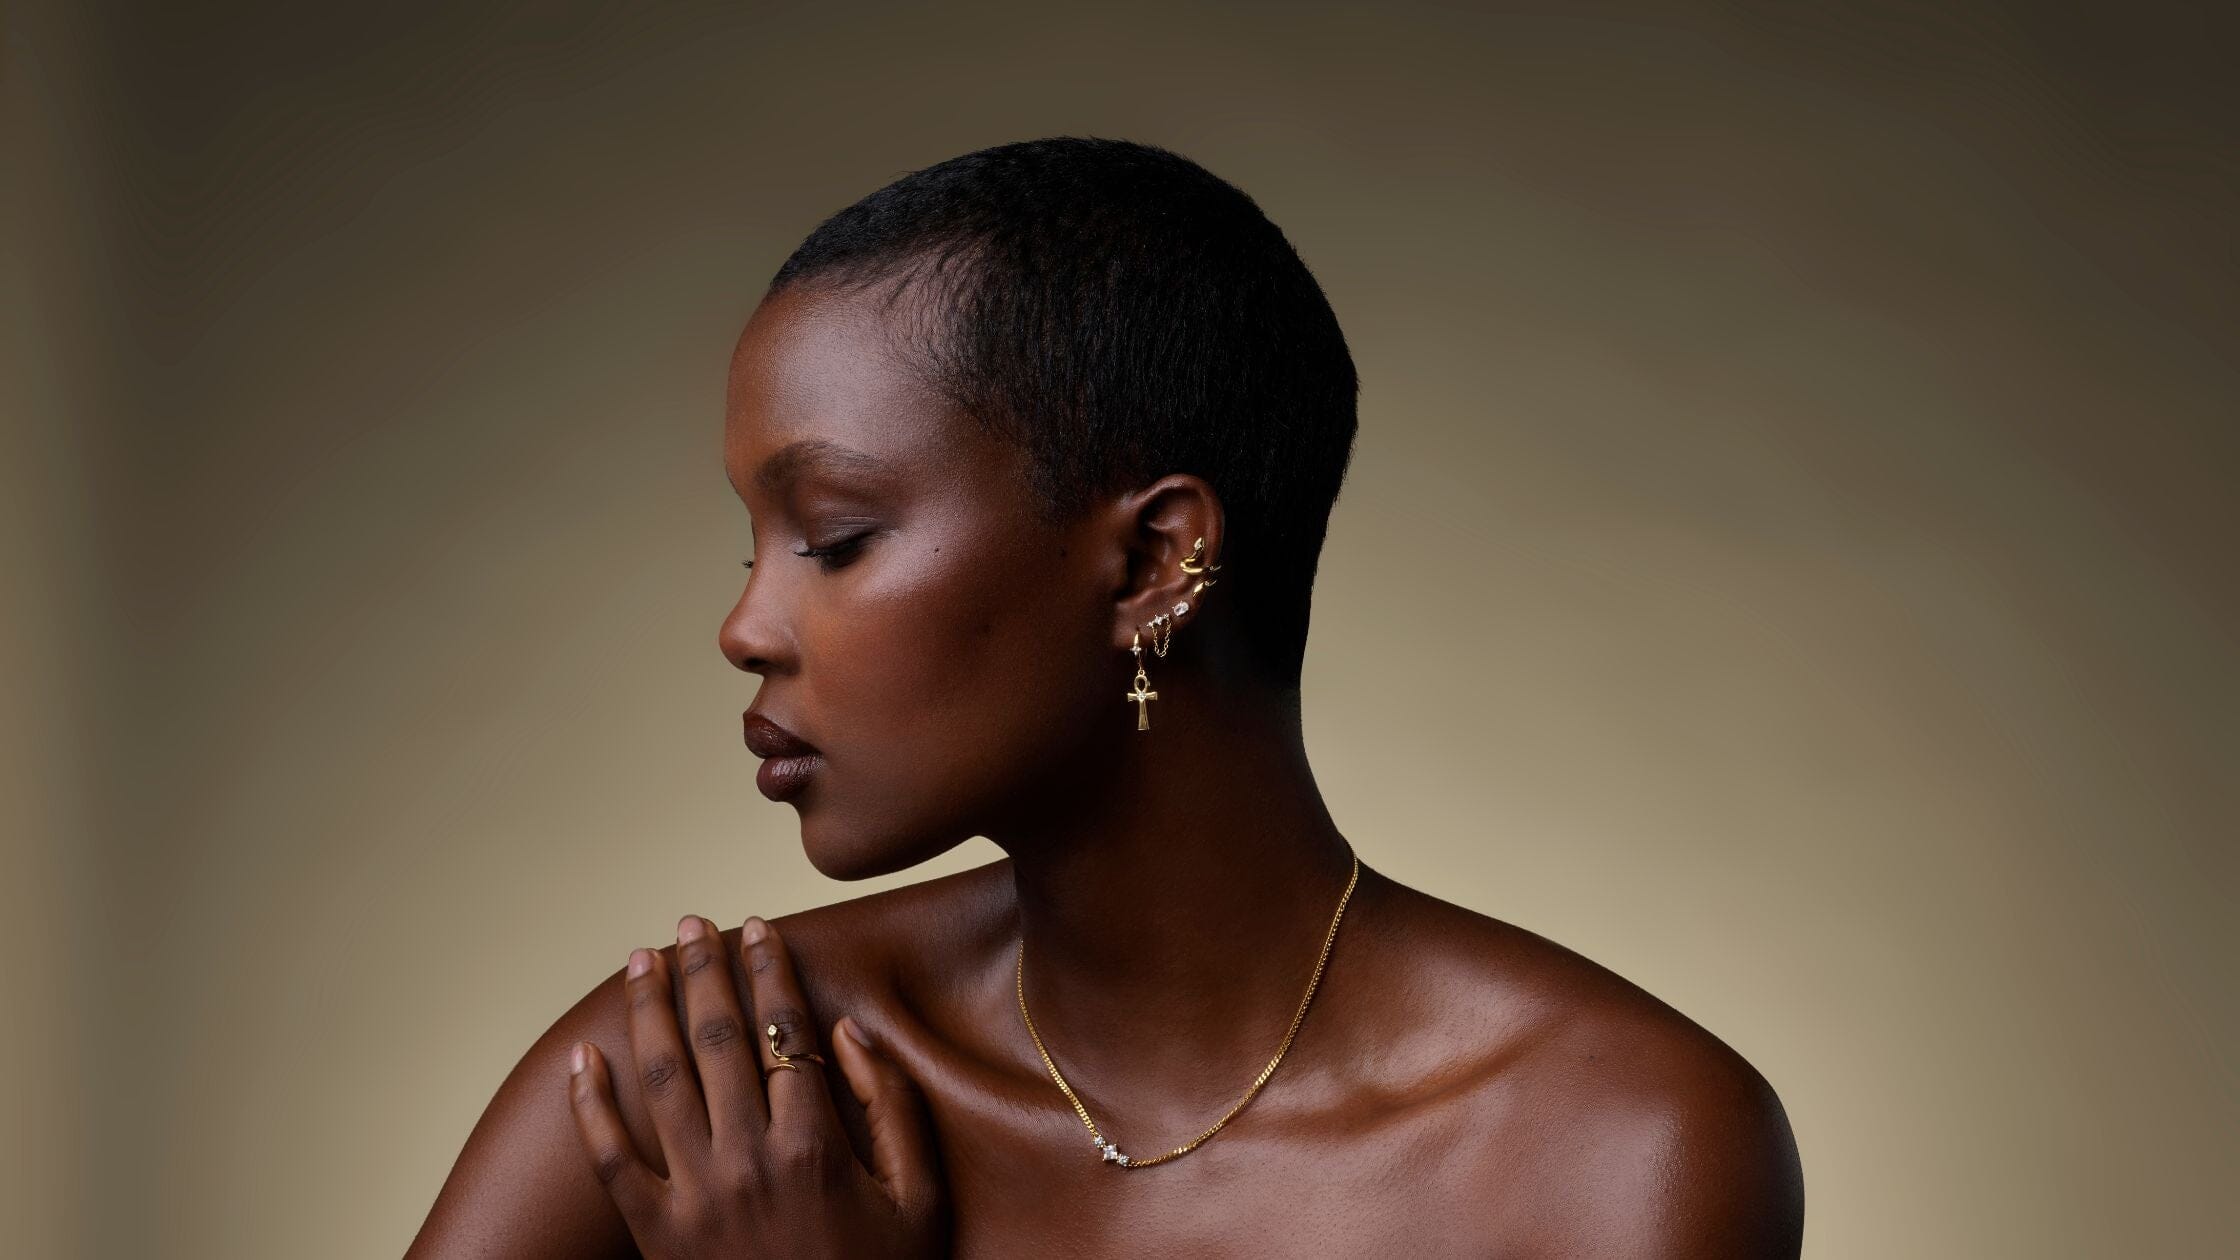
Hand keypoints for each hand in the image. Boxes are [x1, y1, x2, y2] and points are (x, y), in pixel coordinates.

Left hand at [566, 914, 947, 1257]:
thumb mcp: (920, 1200)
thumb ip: (891, 1108)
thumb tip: (848, 1032)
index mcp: (815, 1144)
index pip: (785, 1030)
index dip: (770, 971)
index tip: (758, 928)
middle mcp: (747, 1158)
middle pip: (718, 1039)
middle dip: (704, 971)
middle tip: (693, 923)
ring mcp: (694, 1196)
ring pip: (660, 1080)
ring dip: (647, 1011)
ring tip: (641, 960)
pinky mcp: (654, 1233)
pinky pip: (609, 1159)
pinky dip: (589, 1106)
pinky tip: (582, 1058)